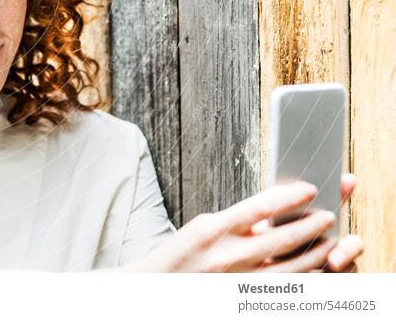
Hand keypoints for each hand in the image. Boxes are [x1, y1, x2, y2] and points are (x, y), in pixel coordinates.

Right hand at [135, 178, 360, 272]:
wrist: (155, 289)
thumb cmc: (178, 257)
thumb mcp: (200, 229)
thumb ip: (235, 222)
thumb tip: (270, 214)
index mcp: (212, 228)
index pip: (260, 207)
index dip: (290, 197)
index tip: (310, 189)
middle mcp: (225, 254)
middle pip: (281, 238)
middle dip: (311, 226)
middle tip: (330, 215)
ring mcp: (235, 279)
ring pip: (288, 267)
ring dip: (314, 253)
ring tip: (331, 242)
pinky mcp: (241, 296)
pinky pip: (281, 288)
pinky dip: (303, 279)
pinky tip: (317, 272)